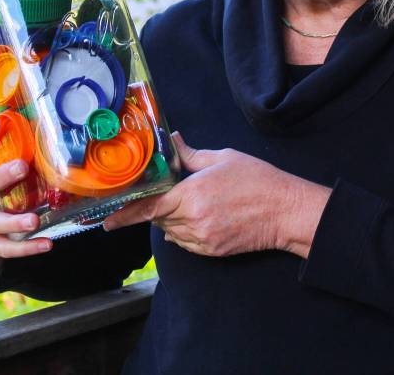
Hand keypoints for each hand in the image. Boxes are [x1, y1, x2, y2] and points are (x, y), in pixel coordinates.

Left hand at [103, 133, 330, 257]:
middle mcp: (193, 220)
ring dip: (172, 219)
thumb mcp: (223, 158)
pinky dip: (185, 232)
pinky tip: (204, 217)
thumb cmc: (258, 180)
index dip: (125, 214)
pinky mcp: (212, 251)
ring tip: (197, 203)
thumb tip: (171, 142)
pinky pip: (185, 243)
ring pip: (170, 232)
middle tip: (175, 192)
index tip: (107, 220)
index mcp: (192, 194)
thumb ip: (190, 155)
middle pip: (158, 218)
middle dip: (159, 206)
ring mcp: (202, 239)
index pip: (148, 207)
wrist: (286, 211)